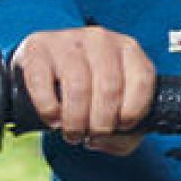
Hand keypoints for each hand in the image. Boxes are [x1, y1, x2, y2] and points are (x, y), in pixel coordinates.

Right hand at [15, 26, 155, 153]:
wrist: (46, 62)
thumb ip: (124, 129)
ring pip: (79, 87)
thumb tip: (105, 141)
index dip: (133, 111)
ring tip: (73, 134)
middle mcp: (101, 40)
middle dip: (101, 123)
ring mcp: (68, 41)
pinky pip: (44, 85)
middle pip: (109, 88)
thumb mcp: (115, 99)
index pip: (142, 80)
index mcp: (128, 49)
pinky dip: (50, 109)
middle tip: (91, 137)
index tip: (121, 127)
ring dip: (76, 121)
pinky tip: (53, 119)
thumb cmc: (88, 84)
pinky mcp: (38, 49)